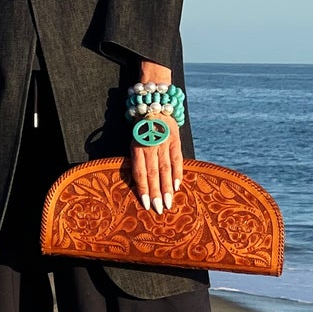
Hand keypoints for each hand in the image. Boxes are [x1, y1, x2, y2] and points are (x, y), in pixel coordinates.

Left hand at [130, 60, 182, 214]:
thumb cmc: (140, 125)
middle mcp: (150, 145)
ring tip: (169, 204)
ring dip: (167, 188)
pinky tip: (178, 186)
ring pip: (166, 169)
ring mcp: (164, 142)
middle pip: (153, 173)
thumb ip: (136, 156)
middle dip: (156, 194)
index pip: (140, 172)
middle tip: (159, 210)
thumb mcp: (133, 138)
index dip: (143, 189)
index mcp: (137, 146)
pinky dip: (178, 173)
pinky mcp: (175, 139)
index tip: (146, 204)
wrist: (154, 101)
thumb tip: (137, 180)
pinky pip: (177, 159)